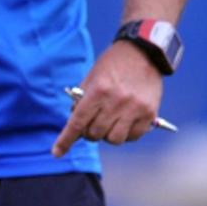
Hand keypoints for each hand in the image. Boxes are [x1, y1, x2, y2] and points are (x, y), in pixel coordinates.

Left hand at [52, 40, 164, 156]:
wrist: (143, 52)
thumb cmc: (112, 65)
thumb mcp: (91, 78)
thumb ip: (82, 101)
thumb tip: (75, 125)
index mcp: (98, 91)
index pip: (78, 122)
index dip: (66, 140)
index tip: (56, 152)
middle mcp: (117, 102)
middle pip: (95, 133)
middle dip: (89, 132)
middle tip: (90, 124)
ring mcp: (135, 109)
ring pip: (114, 139)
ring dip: (107, 135)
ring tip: (108, 124)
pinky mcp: (150, 114)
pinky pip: (133, 137)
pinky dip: (125, 135)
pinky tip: (123, 124)